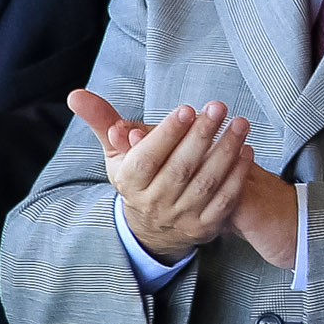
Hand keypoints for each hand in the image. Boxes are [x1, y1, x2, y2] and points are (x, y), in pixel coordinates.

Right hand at [72, 91, 263, 263]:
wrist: (153, 227)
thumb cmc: (137, 176)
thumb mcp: (115, 151)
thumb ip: (102, 121)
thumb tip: (76, 96)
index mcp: (130, 182)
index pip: (148, 158)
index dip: (167, 134)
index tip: (187, 109)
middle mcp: (155, 202)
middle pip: (181, 168)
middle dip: (202, 135)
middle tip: (218, 107)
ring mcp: (182, 217)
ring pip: (206, 183)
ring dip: (226, 152)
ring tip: (239, 123)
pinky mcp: (206, 226)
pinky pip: (225, 201)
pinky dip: (238, 177)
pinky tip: (247, 151)